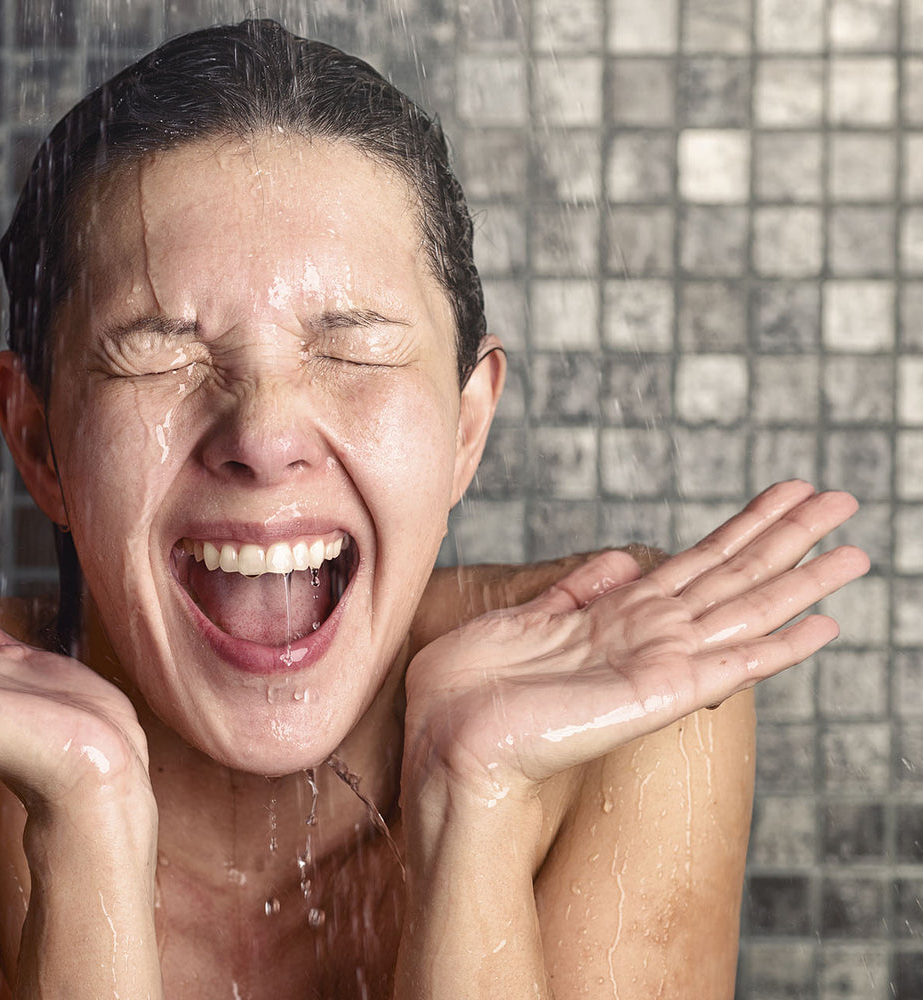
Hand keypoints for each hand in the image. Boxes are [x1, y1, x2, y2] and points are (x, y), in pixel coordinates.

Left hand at [404, 481, 868, 803]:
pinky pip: (731, 664)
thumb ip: (574, 593)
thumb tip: (617, 562)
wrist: (448, 741)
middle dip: (790, 537)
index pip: (697, 561)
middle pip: (734, 576)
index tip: (788, 493)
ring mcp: (657, 665)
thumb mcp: (521, 621)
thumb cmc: (468, 691)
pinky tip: (823, 625)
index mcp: (617, 617)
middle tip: (845, 501)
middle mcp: (648, 639)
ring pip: (745, 609)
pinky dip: (778, 646)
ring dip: (802, 580)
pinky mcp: (657, 693)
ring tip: (856, 552)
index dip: (744, 525)